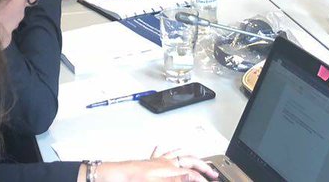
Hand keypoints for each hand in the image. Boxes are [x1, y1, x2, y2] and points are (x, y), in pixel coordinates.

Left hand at [98, 152, 217, 181]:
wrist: (117, 175)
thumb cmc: (134, 179)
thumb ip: (177, 180)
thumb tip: (192, 177)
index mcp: (169, 168)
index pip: (192, 173)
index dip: (202, 179)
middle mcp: (165, 162)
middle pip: (189, 160)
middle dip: (202, 165)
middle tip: (211, 172)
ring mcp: (158, 161)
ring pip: (178, 154)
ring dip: (190, 156)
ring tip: (197, 159)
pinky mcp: (150, 162)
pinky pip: (162, 153)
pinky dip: (168, 151)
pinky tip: (166, 150)